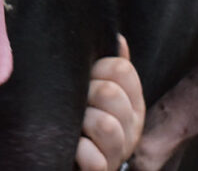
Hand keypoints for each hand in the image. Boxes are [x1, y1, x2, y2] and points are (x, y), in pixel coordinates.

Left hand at [76, 35, 145, 170]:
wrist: (67, 158)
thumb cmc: (79, 118)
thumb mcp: (93, 89)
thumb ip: (106, 66)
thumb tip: (117, 38)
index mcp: (130, 102)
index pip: (121, 69)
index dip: (96, 67)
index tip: (84, 77)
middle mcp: (130, 127)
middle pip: (110, 92)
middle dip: (85, 93)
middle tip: (73, 102)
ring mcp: (116, 152)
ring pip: (105, 124)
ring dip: (80, 121)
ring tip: (72, 125)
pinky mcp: (99, 170)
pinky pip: (93, 158)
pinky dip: (78, 151)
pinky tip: (70, 146)